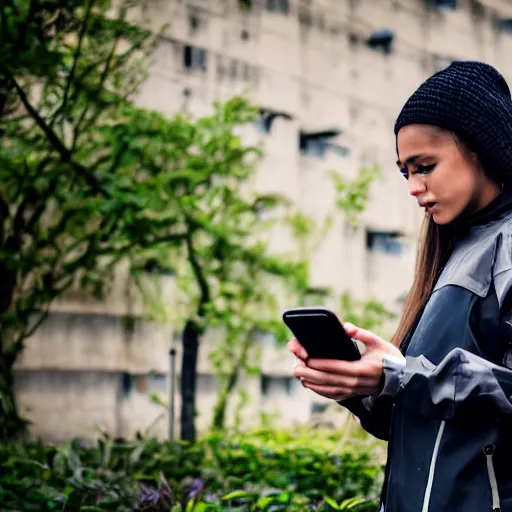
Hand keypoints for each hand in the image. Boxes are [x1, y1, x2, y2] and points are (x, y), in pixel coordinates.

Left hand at [288, 322, 402, 401]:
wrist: (401, 379)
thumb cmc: (388, 358)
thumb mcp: (378, 342)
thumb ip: (361, 334)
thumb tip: (345, 327)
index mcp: (362, 369)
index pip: (337, 367)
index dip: (321, 364)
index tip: (307, 359)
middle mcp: (357, 383)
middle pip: (329, 380)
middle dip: (310, 374)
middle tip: (295, 368)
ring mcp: (355, 391)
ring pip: (329, 390)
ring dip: (313, 383)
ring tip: (299, 375)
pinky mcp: (354, 395)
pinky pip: (334, 395)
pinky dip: (320, 391)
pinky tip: (310, 385)